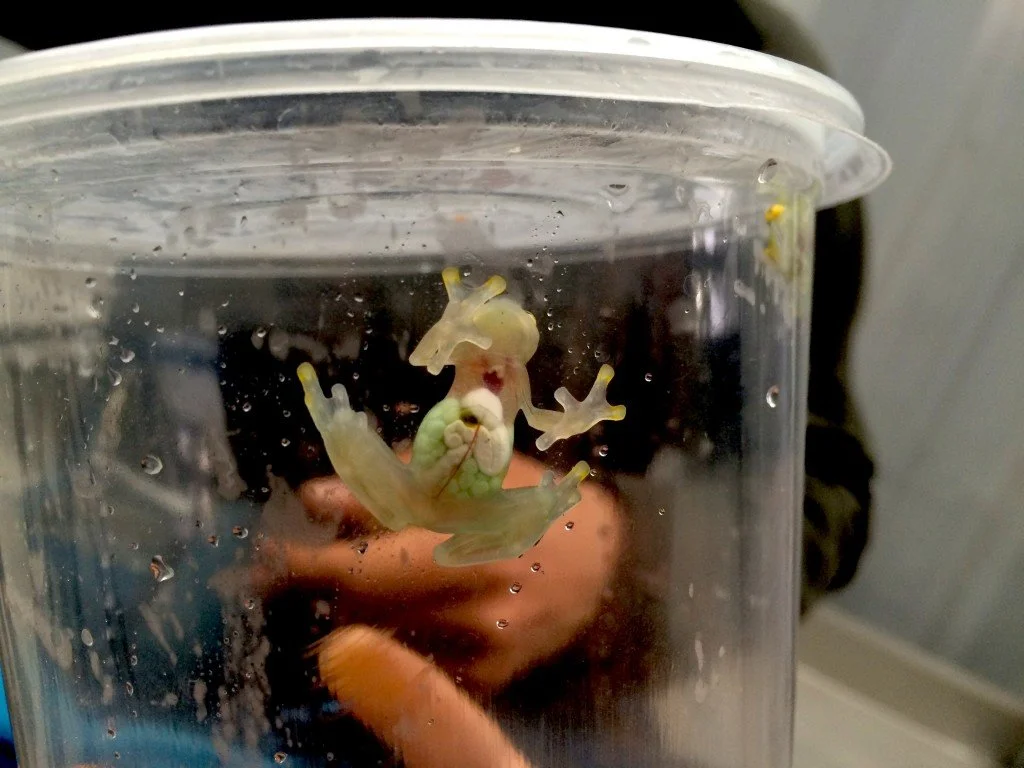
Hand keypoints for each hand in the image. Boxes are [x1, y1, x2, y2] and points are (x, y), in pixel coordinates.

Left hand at [253, 453, 622, 690]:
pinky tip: (419, 613)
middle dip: (328, 579)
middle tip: (328, 557)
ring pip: (378, 638)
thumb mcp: (463, 475)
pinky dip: (401, 641)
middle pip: (354, 605)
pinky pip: (417, 668)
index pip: (346, 561)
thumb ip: (390, 485)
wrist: (604, 556)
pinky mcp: (490, 677)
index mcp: (455, 536)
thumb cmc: (528, 500)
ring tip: (384, 577)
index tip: (264, 556)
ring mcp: (477, 645)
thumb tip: (315, 498)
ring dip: (361, 608)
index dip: (292, 562)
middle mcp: (462, 598)